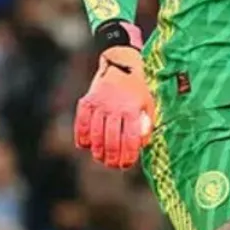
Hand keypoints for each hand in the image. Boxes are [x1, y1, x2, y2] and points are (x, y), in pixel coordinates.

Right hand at [74, 46, 154, 168]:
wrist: (122, 64)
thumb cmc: (138, 90)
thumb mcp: (148, 105)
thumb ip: (146, 126)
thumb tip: (141, 146)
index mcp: (132, 110)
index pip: (129, 140)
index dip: (127, 157)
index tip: (126, 165)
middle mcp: (114, 107)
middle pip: (110, 141)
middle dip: (111, 158)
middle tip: (112, 165)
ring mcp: (99, 104)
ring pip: (95, 135)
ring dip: (97, 151)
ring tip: (100, 158)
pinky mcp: (87, 101)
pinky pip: (81, 123)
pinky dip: (81, 136)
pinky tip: (85, 145)